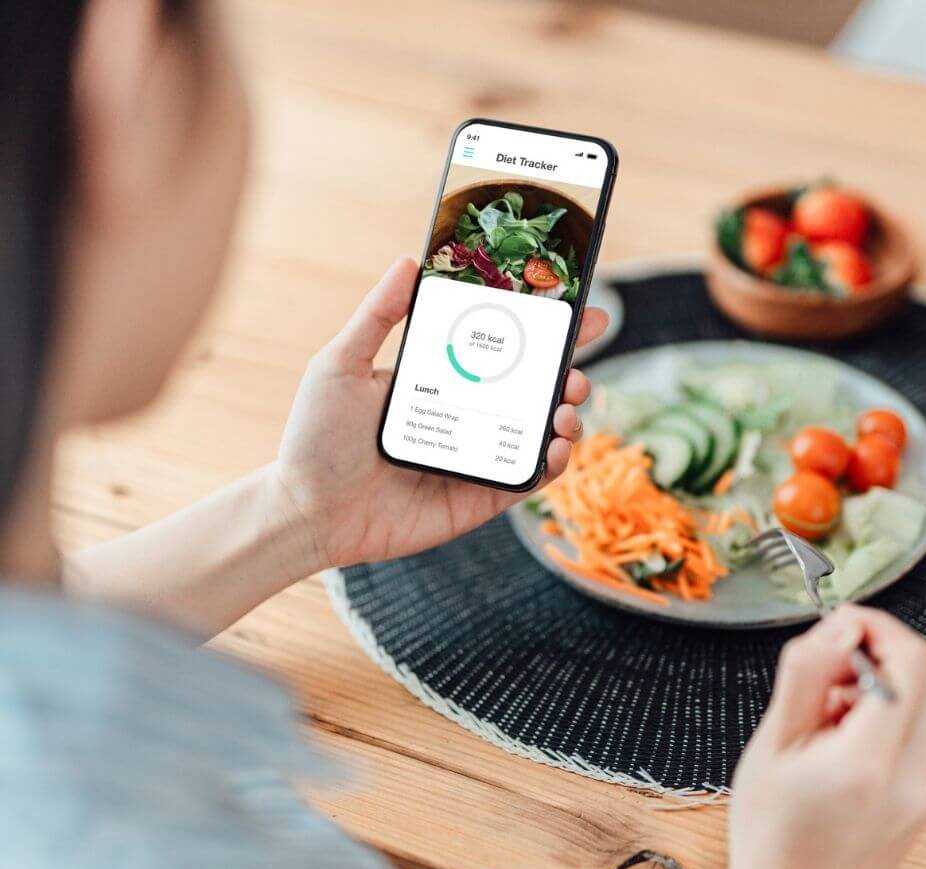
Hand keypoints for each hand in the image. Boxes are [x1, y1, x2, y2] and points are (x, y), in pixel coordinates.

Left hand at [273, 257, 607, 568]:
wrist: (307, 511)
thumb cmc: (317, 438)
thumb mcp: (342, 364)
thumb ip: (378, 316)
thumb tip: (409, 261)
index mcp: (442, 380)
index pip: (501, 350)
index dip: (544, 333)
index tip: (578, 312)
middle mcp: (465, 417)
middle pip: (533, 391)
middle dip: (569, 375)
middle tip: (575, 371)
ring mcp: (475, 458)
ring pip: (540, 434)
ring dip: (567, 416)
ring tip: (567, 406)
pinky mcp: (478, 499)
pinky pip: (527, 479)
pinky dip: (552, 464)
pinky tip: (556, 447)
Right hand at [726, 607, 925, 868]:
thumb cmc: (771, 834)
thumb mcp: (772, 743)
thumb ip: (809, 674)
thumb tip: (843, 625)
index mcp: (871, 761)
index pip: (911, 660)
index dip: (877, 626)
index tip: (839, 623)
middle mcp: (917, 776)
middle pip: (923, 673)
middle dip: (872, 653)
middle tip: (822, 670)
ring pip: (918, 699)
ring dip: (873, 686)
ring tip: (820, 720)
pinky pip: (915, 730)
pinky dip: (880, 717)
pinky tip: (839, 744)